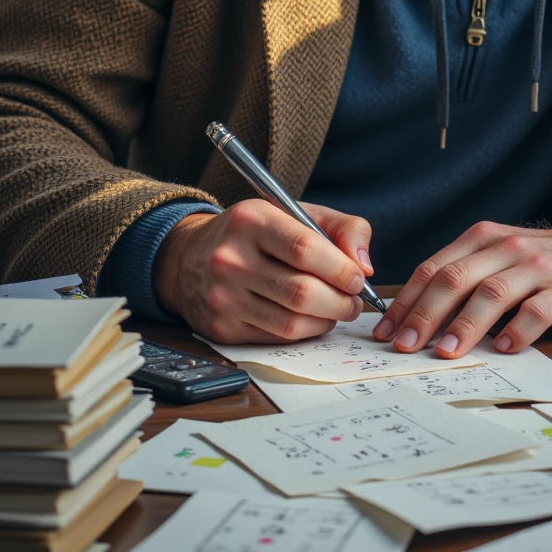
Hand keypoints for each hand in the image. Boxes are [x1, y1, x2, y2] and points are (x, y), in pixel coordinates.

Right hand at [153, 201, 372, 343]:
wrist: (187, 257)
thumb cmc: (255, 234)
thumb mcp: (297, 213)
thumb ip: (343, 228)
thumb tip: (364, 266)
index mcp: (251, 220)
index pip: (305, 249)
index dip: (341, 269)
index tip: (358, 278)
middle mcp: (231, 259)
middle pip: (302, 292)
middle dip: (341, 301)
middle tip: (353, 299)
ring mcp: (223, 297)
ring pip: (292, 322)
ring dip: (327, 320)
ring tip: (337, 309)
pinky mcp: (221, 328)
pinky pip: (277, 338)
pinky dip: (304, 331)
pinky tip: (310, 318)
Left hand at [372, 221, 551, 357]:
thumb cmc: (542, 265)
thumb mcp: (500, 258)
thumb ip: (465, 277)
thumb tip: (415, 318)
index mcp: (483, 239)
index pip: (434, 267)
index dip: (407, 300)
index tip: (386, 331)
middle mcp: (507, 248)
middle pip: (456, 279)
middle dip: (425, 313)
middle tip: (405, 345)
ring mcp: (537, 268)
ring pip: (491, 294)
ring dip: (464, 325)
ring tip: (445, 352)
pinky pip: (537, 311)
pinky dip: (517, 330)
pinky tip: (502, 348)